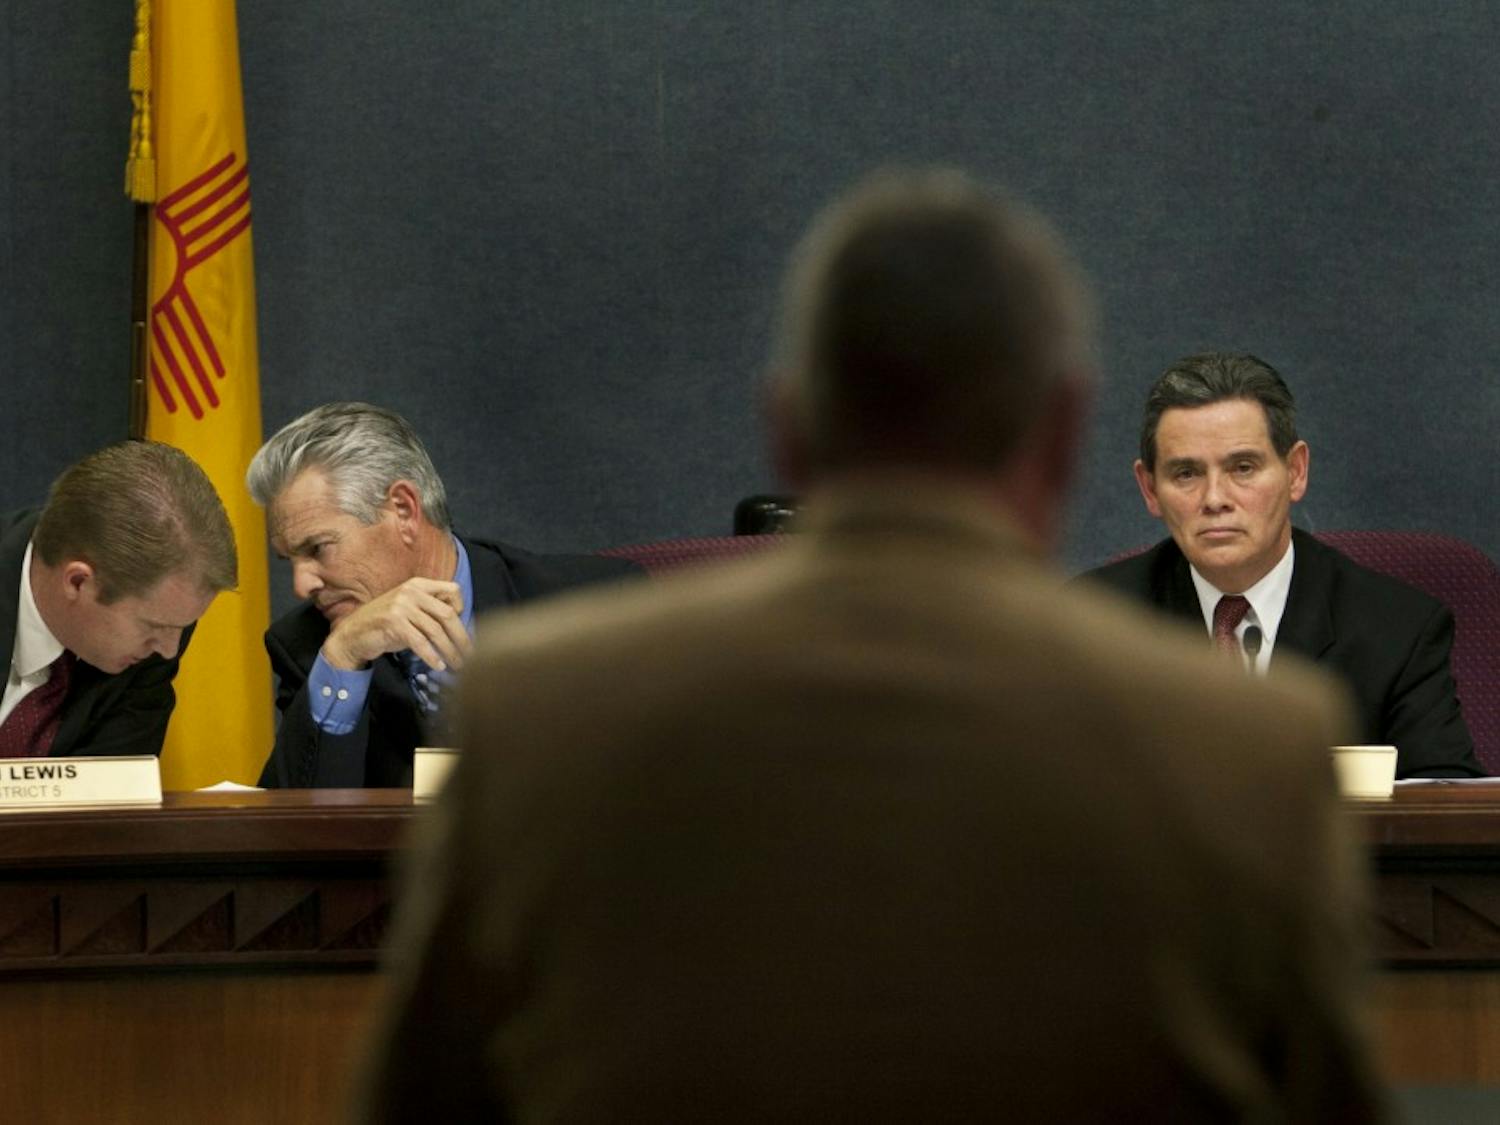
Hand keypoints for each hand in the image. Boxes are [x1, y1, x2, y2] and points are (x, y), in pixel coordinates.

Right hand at [321, 578, 470, 671]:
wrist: (352, 634)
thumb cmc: (386, 625)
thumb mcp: (409, 611)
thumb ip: (430, 612)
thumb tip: (460, 629)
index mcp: (418, 585)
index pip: (452, 590)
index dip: (461, 608)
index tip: (461, 627)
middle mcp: (411, 591)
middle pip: (447, 614)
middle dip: (461, 637)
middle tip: (470, 655)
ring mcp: (401, 606)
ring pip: (436, 631)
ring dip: (450, 651)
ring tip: (458, 665)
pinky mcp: (393, 622)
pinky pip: (420, 642)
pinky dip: (431, 656)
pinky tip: (438, 666)